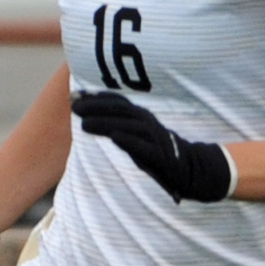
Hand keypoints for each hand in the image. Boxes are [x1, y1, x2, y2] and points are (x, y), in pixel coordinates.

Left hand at [71, 91, 233, 203]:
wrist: (191, 169)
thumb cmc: (160, 154)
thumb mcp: (138, 138)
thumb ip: (121, 129)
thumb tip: (98, 124)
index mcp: (141, 118)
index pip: (116, 103)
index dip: (95, 98)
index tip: (73, 96)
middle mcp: (147, 123)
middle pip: (118, 111)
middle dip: (95, 107)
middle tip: (73, 106)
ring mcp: (154, 138)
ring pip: (126, 126)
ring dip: (105, 123)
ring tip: (84, 123)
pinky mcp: (159, 155)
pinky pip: (142, 146)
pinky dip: (129, 140)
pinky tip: (114, 136)